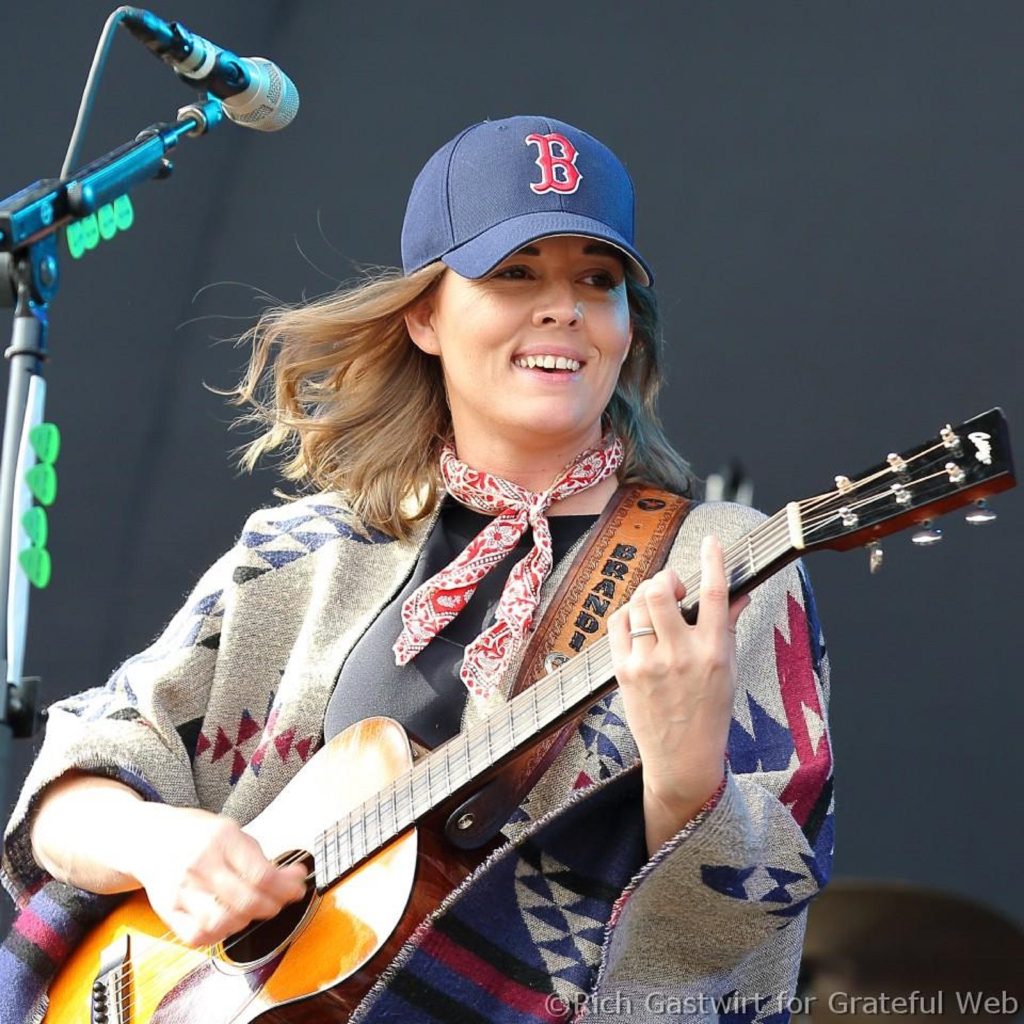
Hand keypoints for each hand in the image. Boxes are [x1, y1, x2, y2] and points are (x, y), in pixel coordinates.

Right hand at [129, 804, 307, 947]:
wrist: (147, 838)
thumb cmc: (194, 834)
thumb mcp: (230, 830)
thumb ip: (259, 856)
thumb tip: (292, 878)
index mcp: (221, 838)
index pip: (262, 873)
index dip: (286, 887)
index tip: (297, 888)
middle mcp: (200, 863)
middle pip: (246, 900)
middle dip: (272, 906)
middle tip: (279, 901)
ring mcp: (181, 889)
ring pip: (223, 922)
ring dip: (247, 921)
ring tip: (252, 910)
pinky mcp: (167, 909)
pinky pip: (198, 935)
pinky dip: (219, 934)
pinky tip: (227, 921)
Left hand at [607, 536, 749, 843]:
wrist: (682, 758)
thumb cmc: (710, 711)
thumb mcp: (728, 669)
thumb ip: (728, 626)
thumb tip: (739, 592)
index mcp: (713, 653)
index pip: (715, 595)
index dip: (713, 561)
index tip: (711, 543)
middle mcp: (680, 655)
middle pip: (660, 591)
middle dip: (665, 578)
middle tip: (673, 586)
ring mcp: (648, 664)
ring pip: (637, 603)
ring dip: (647, 594)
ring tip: (657, 607)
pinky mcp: (624, 672)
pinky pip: (618, 622)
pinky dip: (628, 614)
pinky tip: (638, 623)